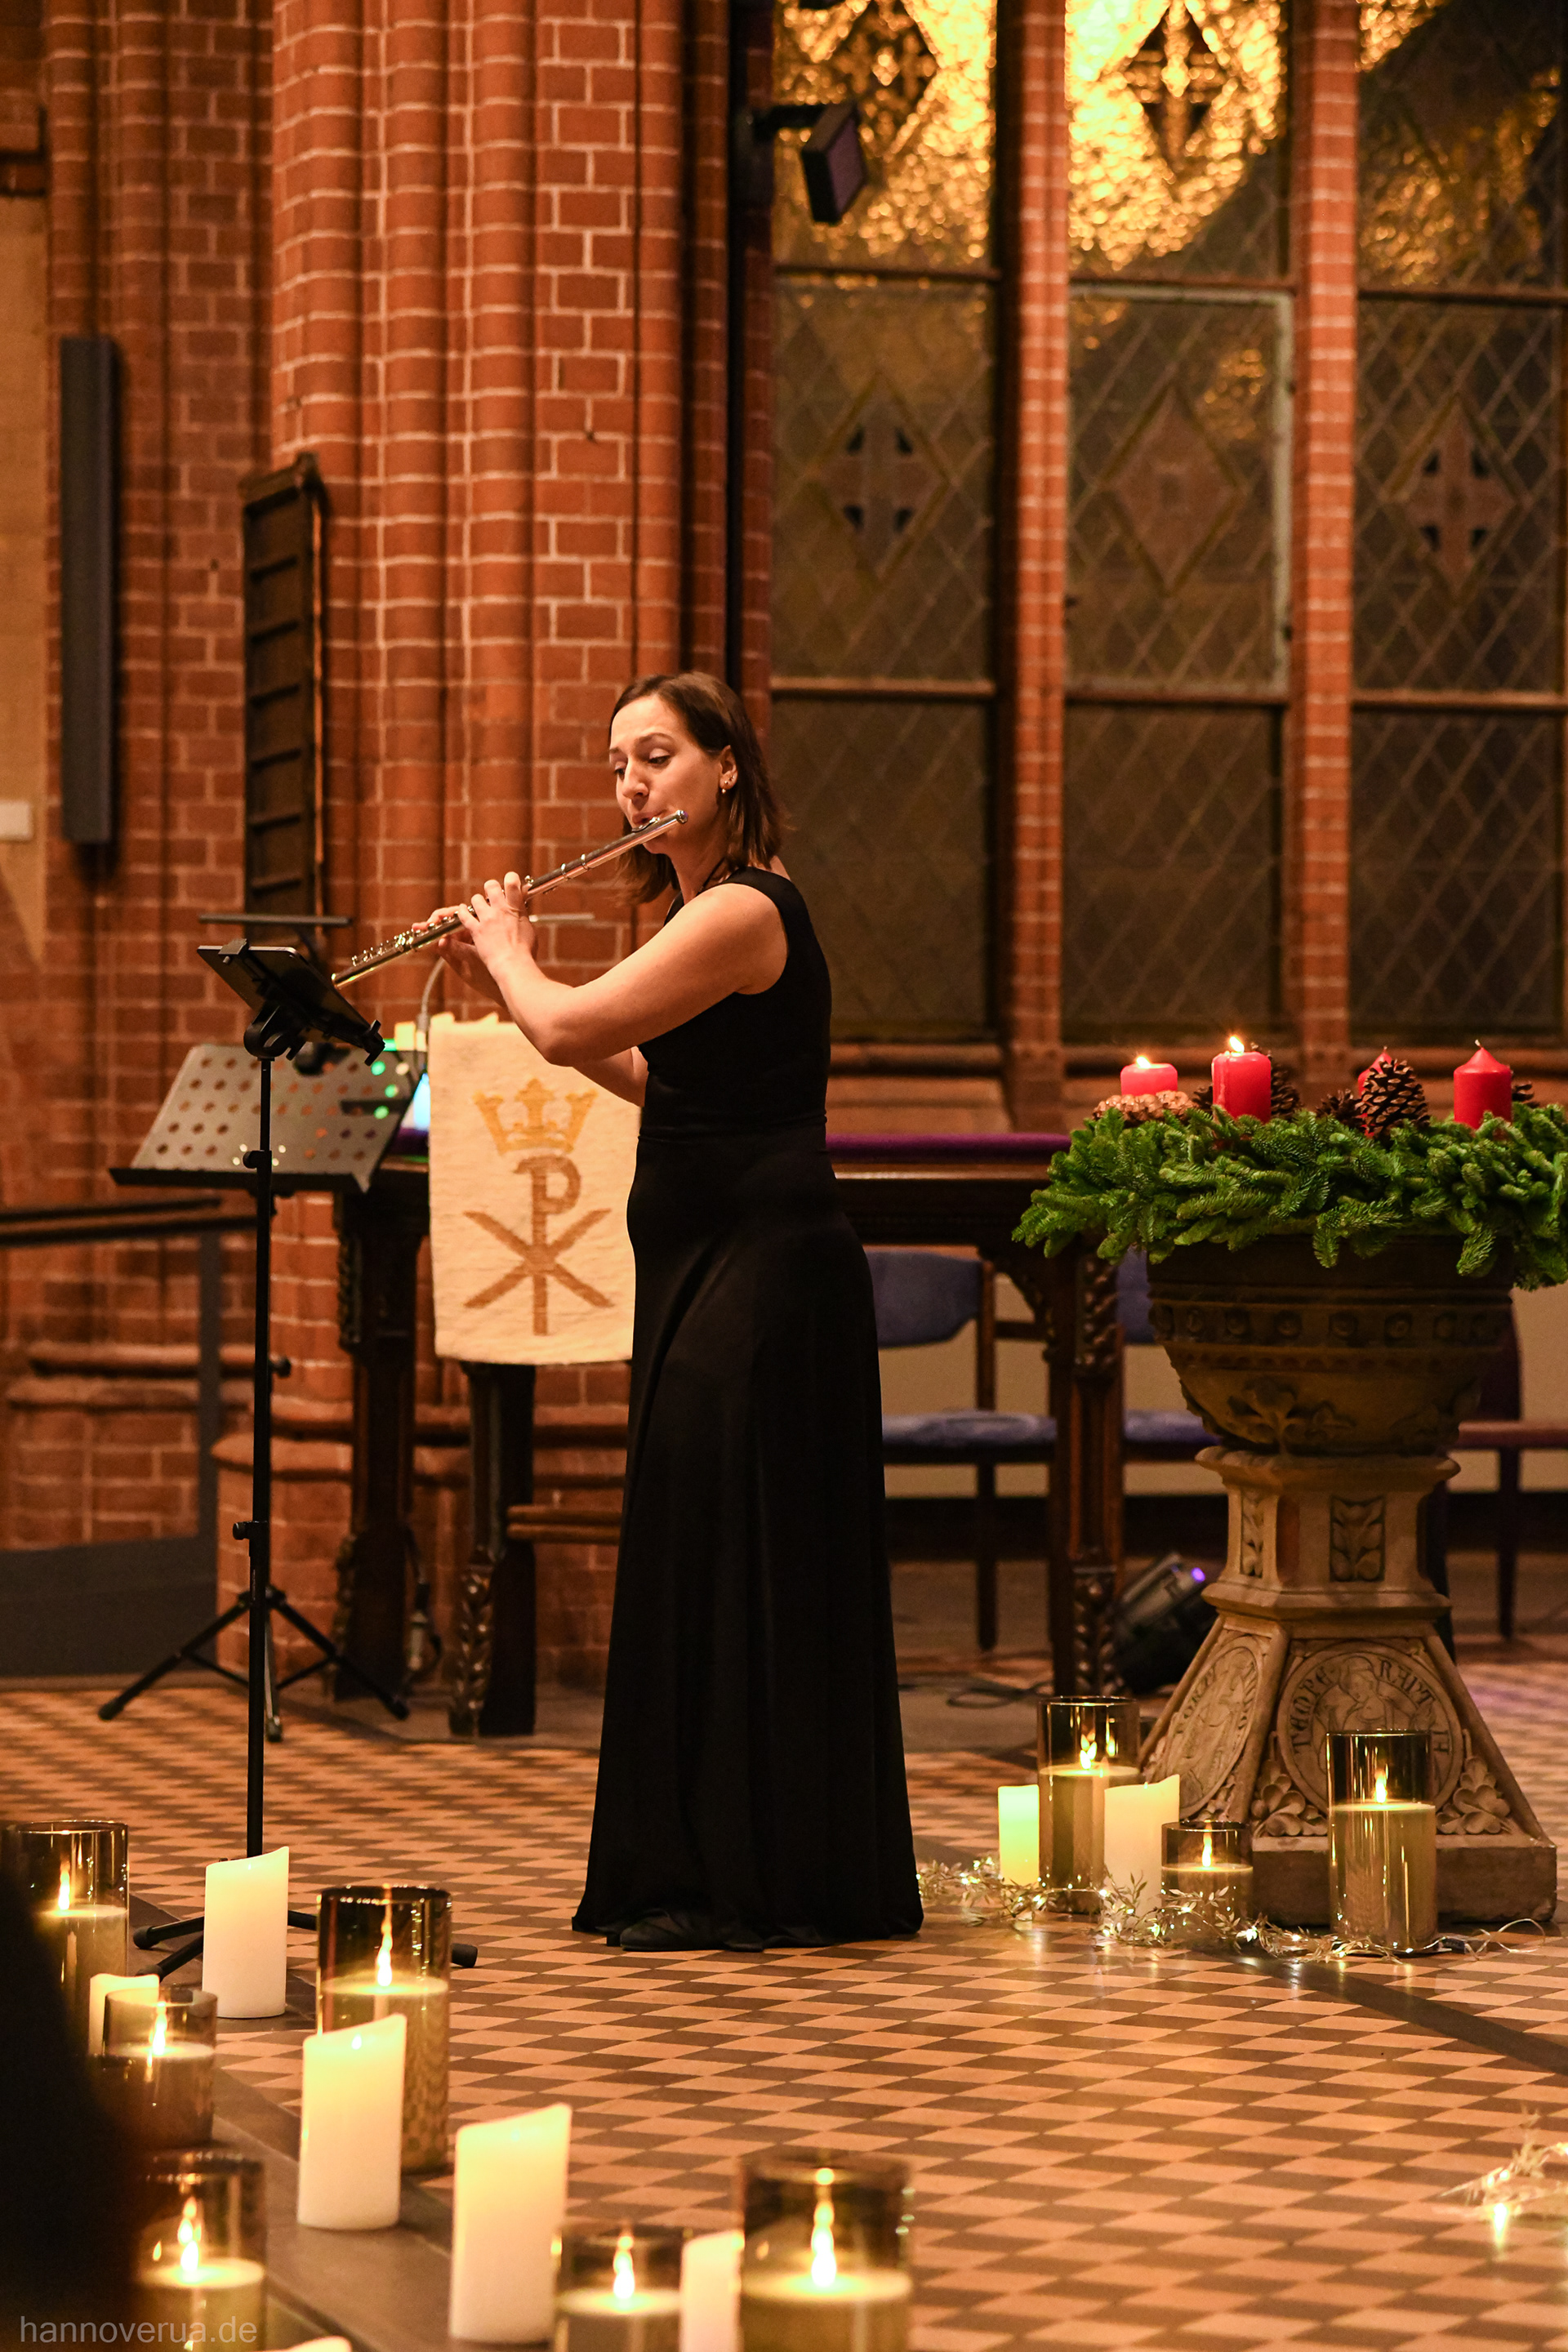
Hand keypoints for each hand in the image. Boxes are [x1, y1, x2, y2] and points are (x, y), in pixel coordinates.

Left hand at [445, 874, 537, 995]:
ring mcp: (486, 919)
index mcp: (516, 908)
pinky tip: (462, 911)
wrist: (512, 964)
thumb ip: (523, 916)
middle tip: (493, 894)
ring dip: (478, 901)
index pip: (512, 882)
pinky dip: (462, 912)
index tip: (511, 881)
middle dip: (491, 887)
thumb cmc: (525, 951)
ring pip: (476, 899)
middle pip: (491, 886)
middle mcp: (500, 910)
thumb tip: (522, 909)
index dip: (511, 878)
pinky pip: (464, 915)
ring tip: (480, 906)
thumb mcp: (530, 930)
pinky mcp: (476, 929)